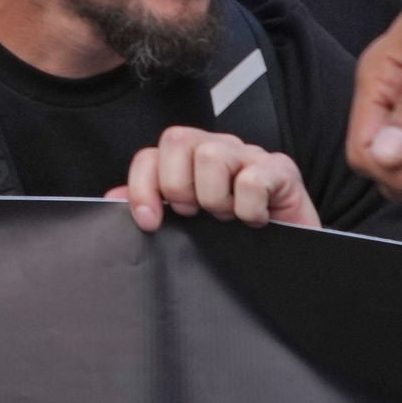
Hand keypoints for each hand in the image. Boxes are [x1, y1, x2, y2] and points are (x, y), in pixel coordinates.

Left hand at [109, 127, 318, 231]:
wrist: (289, 261)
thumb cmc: (235, 239)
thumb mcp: (188, 225)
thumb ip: (150, 205)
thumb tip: (112, 198)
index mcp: (188, 159)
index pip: (150, 155)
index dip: (142, 187)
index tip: (149, 221)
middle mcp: (216, 148)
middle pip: (176, 141)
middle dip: (179, 187)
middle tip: (198, 214)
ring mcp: (249, 155)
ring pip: (211, 155)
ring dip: (215, 199)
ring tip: (229, 217)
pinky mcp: (281, 170)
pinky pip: (252, 179)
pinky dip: (248, 208)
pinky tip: (255, 220)